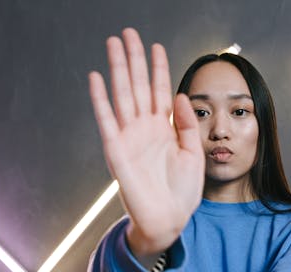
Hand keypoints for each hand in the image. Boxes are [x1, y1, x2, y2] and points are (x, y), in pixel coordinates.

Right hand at [88, 28, 204, 258]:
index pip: (159, 90)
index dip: (157, 68)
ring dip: (117, 69)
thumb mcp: (194, 154)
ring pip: (122, 95)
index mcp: (165, 128)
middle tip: (128, 32)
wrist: (169, 219)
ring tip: (113, 44)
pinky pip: (107, 120)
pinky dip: (100, 99)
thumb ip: (188, 124)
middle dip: (134, 59)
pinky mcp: (116, 151)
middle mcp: (145, 128)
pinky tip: (96, 77)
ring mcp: (130, 137)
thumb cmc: (182, 191)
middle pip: (138, 85)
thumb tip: (179, 94)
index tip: (156, 46)